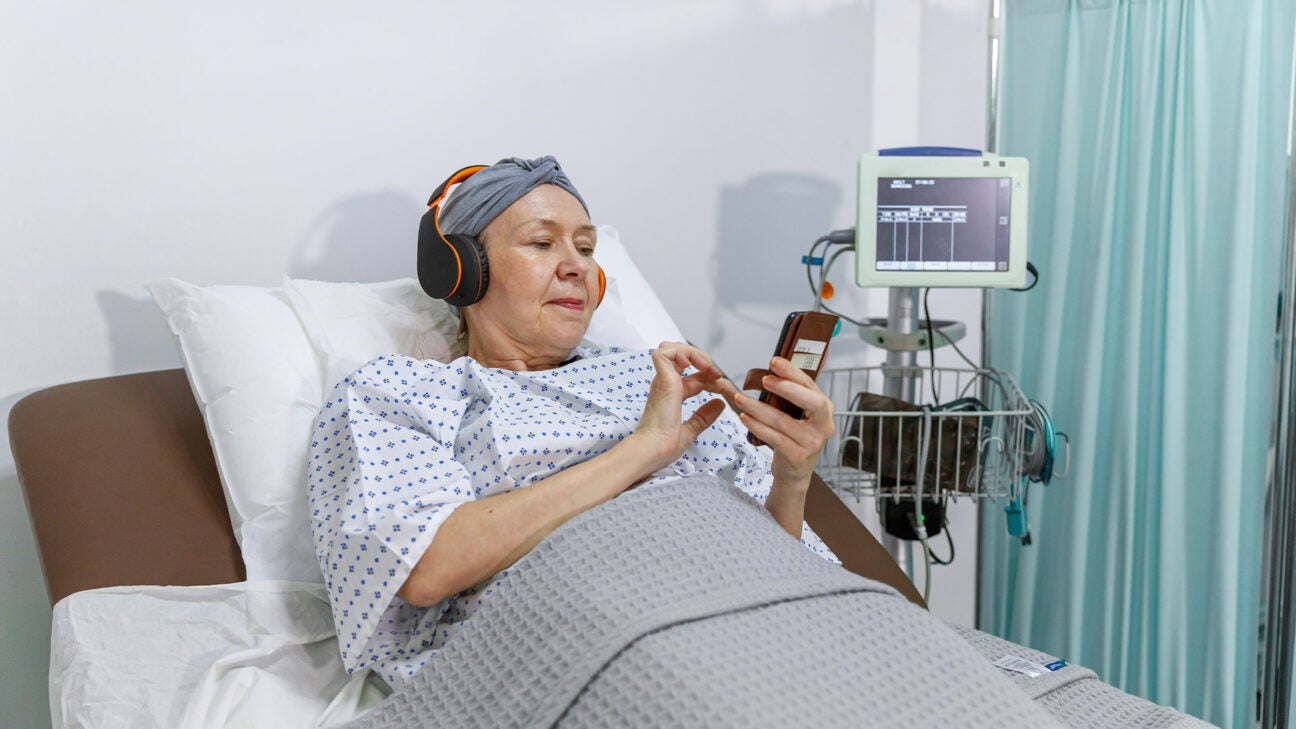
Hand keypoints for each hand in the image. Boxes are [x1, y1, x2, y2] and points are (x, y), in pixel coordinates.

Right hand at [629, 342, 729, 472]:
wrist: (652, 451)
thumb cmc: (663, 445)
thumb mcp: (691, 430)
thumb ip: (703, 417)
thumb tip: (718, 405)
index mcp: (671, 394)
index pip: (696, 377)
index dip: (713, 379)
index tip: (726, 390)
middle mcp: (665, 384)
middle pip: (684, 358)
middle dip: (706, 362)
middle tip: (719, 377)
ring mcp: (663, 381)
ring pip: (672, 348)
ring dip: (694, 353)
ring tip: (708, 367)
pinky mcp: (663, 380)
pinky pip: (665, 352)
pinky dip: (681, 352)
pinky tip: (695, 365)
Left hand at [735, 356, 834, 488]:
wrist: (795, 472)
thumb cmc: (795, 438)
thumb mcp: (799, 415)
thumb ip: (792, 396)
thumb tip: (772, 370)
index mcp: (825, 410)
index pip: (811, 386)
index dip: (793, 373)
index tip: (775, 362)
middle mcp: (823, 425)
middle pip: (811, 402)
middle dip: (787, 388)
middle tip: (765, 379)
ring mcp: (812, 443)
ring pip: (784, 421)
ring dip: (759, 408)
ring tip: (741, 399)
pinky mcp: (798, 456)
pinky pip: (775, 438)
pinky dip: (757, 427)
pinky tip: (745, 417)